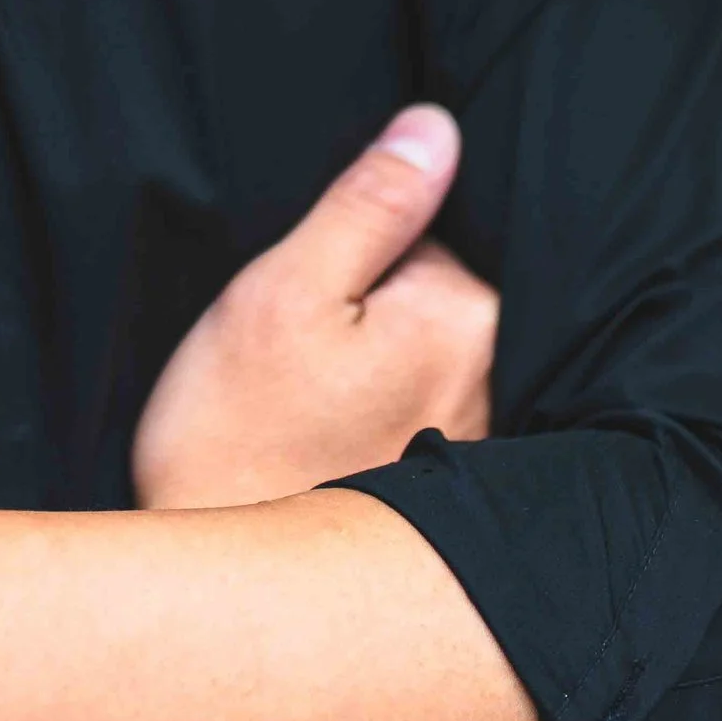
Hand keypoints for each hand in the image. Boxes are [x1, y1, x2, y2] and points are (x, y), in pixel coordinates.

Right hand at [131, 105, 494, 511]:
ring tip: (314, 396)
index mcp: (462, 318)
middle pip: (441, 287)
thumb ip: (367, 204)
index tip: (313, 279)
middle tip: (304, 347)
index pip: (434, 223)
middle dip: (379, 296)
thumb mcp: (283, 292)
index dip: (362, 237)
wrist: (227, 593)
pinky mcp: (449, 482)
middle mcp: (495, 380)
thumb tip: (436, 127)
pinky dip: (385, 405)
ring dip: (380, 353)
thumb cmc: (238, 432)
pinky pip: (427, 405)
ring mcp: (479, 439)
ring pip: (431, 347)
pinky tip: (334, 435)